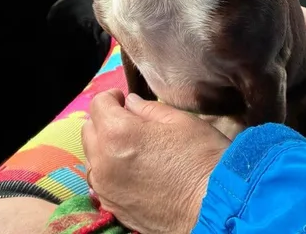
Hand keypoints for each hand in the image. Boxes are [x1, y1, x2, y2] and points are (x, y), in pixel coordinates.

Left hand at [82, 90, 229, 233]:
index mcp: (118, 133)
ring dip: (104, 146)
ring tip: (129, 147)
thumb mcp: (181, 121)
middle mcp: (103, 161)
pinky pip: (100, 181)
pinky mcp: (112, 207)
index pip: (98, 104)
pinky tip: (129, 170)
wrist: (216, 209)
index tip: (124, 99)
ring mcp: (105, 187)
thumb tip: (131, 103)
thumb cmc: (203, 160)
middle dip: (104, 120)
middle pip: (89, 130)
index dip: (112, 97)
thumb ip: (149, 109)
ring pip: (92, 157)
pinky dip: (108, 170)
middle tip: (127, 121)